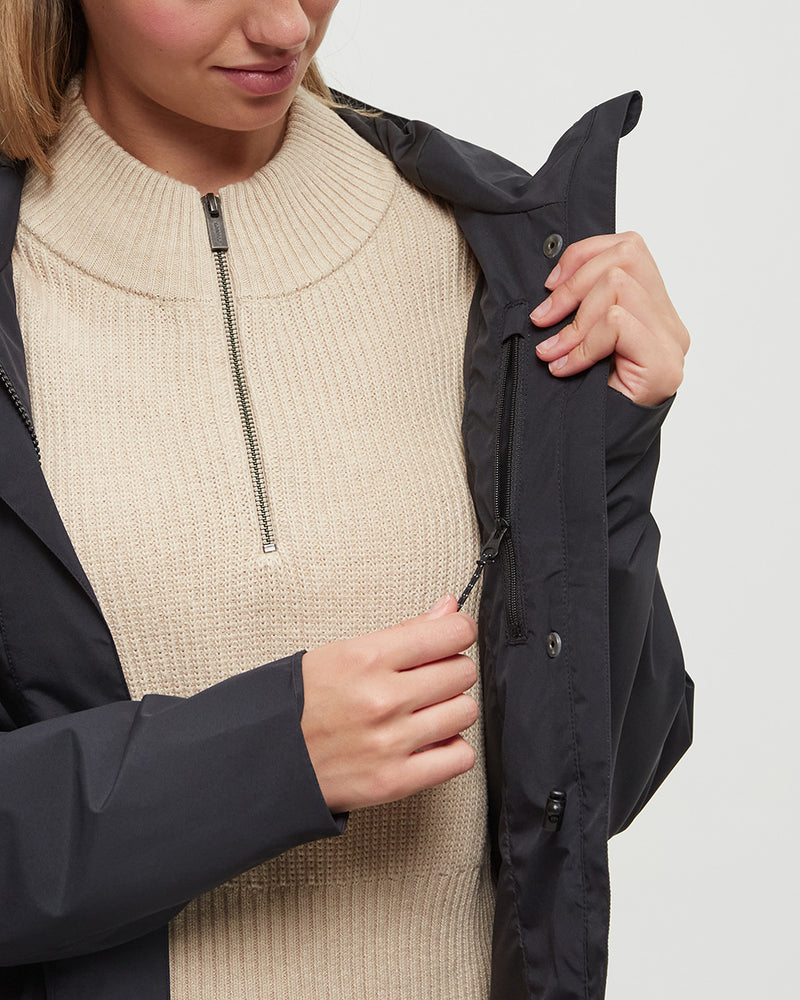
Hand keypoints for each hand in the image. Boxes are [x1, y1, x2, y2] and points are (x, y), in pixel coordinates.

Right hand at [300, 595, 478, 813]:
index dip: (458, 632)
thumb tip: (447, 609)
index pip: (451, 633)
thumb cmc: (301, 703)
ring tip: (425, 712)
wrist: (267, 759)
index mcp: (368, 658)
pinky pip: (459, 758)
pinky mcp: (395, 780)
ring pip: (465, 712)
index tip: (453, 637)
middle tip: (429, 678)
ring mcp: (391, 741)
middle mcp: (383, 699)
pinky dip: (451, 749)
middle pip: (462, 672)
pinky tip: (429, 742)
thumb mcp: (344, 652)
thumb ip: (404, 631)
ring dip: (451, 710)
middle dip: (451, 671)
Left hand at [530, 232, 689, 406]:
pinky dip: (581, 343)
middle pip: (626, 257)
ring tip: (552, 352)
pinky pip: (616, 324)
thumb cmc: (582, 400)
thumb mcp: (576, 341)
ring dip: (574, 320)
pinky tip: (563, 368)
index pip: (629, 247)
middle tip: (542, 320)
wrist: (596, 455)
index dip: (582, 256)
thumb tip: (548, 275)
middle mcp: (669, 322)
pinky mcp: (663, 365)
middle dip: (573, 283)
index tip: (548, 286)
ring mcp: (671, 343)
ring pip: (619, 286)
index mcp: (651, 310)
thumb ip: (578, 307)